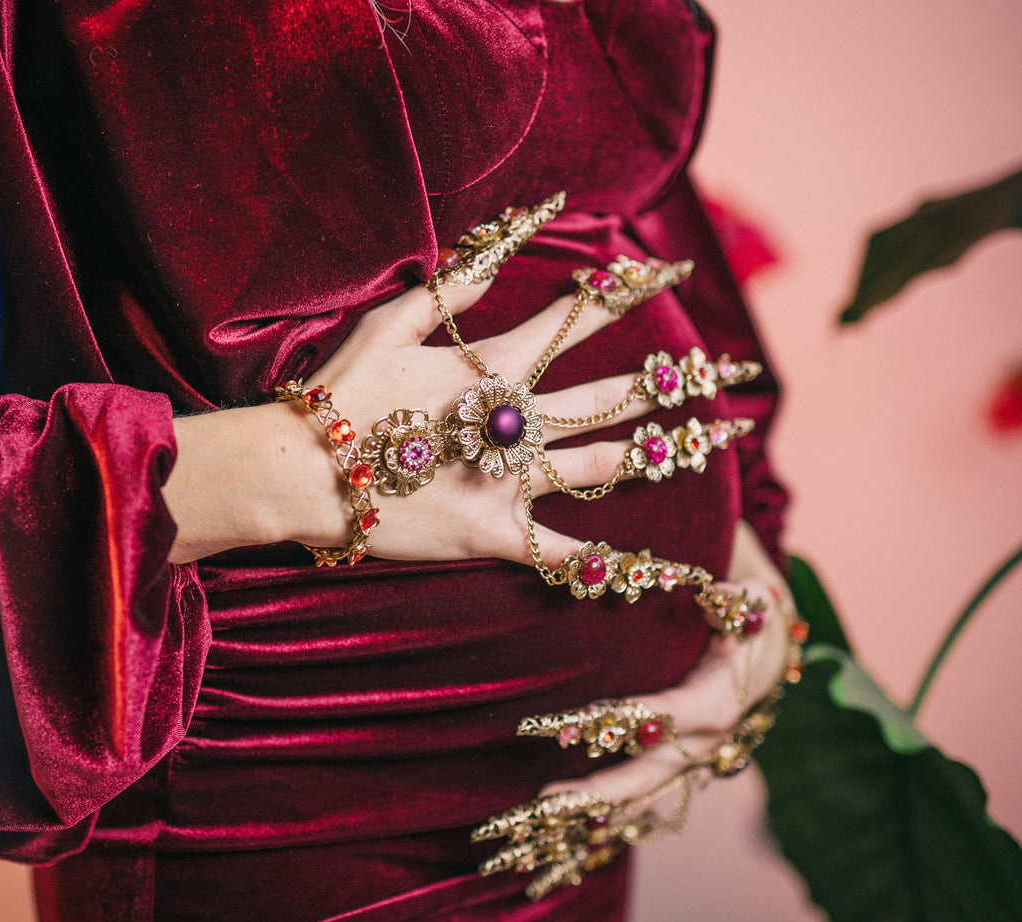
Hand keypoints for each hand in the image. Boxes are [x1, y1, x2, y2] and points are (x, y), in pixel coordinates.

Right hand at [166, 276, 662, 563]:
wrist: (302, 473)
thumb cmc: (341, 395)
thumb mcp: (387, 325)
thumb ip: (446, 291)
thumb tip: (497, 256)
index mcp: (491, 371)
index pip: (572, 323)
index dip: (619, 295)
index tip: (661, 273)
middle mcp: (513, 424)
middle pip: (606, 399)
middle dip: (664, 382)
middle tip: (719, 371)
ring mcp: (506, 482)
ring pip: (598, 468)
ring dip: (652, 455)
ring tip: (700, 447)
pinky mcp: (491, 533)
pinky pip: (557, 551)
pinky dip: (600, 561)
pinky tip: (647, 566)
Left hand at [471, 521, 798, 896]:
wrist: (776, 624)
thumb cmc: (748, 590)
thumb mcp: (744, 579)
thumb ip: (728, 589)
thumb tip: (714, 588)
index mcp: (726, 693)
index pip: (669, 715)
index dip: (620, 724)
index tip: (564, 729)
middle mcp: (717, 736)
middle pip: (658, 773)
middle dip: (602, 791)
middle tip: (544, 801)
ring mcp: (705, 755)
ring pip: (654, 795)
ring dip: (603, 812)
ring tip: (546, 825)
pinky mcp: (689, 761)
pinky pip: (653, 795)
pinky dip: (618, 816)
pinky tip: (575, 837)